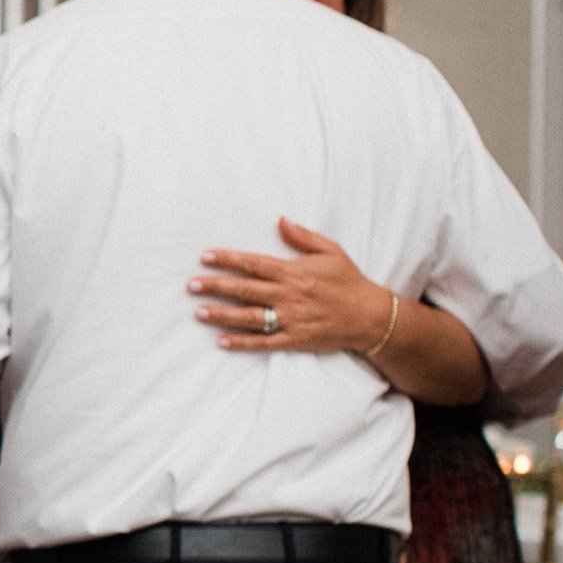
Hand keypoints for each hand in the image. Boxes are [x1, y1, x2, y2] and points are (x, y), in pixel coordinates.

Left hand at [188, 216, 392, 353]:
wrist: (371, 316)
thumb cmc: (349, 281)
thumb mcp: (331, 251)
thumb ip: (303, 237)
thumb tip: (281, 220)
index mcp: (294, 272)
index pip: (253, 264)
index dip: (227, 260)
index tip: (205, 257)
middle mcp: (288, 296)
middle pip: (245, 289)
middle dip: (216, 286)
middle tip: (191, 285)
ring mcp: (290, 319)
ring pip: (249, 317)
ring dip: (222, 315)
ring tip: (198, 312)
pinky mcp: (295, 340)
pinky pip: (264, 342)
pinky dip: (242, 343)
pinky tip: (221, 341)